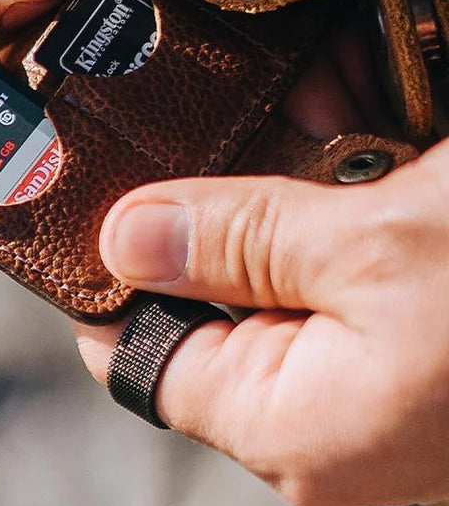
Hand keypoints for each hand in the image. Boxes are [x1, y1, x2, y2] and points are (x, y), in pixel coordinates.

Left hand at [75, 43, 448, 505]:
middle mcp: (327, 405)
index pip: (139, 352)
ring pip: (286, 243)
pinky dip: (349, 166)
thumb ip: (241, 240)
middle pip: (214, 282)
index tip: (90, 174)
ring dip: (291, 159)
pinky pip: (348, 235)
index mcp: (293, 419)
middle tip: (204, 93)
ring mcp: (377, 360)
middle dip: (217, 181)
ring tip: (308, 86)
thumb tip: (123, 236)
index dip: (106, 267)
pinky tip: (357, 98)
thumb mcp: (376, 246)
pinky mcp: (418, 315)